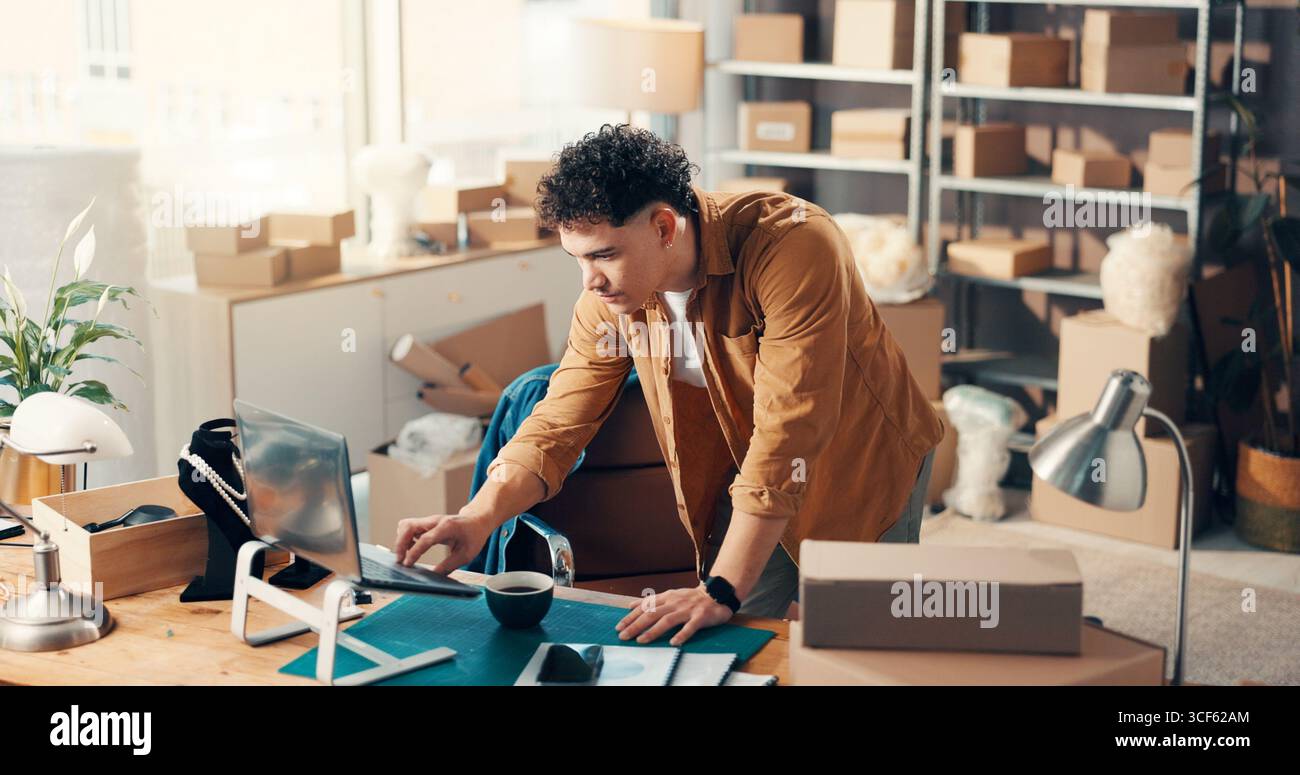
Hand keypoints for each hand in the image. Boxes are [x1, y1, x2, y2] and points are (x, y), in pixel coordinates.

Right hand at [393, 512, 491, 573]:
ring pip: (406, 525)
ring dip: (401, 540)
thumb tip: (433, 577)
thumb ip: (449, 565)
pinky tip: (410, 550)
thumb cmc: (474, 536)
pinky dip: (405, 538)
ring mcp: (429, 521)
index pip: (425, 539)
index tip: (407, 564)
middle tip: (400, 561)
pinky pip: (409, 527)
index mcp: (447, 527)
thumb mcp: (466, 554)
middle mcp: (435, 521)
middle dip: (400, 544)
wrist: (477, 520)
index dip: (414, 552)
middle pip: (409, 526)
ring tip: (405, 556)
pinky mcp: (426, 523)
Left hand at [615, 585, 733, 646]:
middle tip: (624, 636)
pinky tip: (674, 643)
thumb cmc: (691, 598)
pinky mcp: (701, 617)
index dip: (631, 617)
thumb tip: (631, 605)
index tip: (619, 627)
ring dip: (653, 631)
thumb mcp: (669, 595)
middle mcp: (675, 602)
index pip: (645, 607)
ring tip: (641, 640)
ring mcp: (687, 609)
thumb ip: (651, 601)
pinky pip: (690, 627)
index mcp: (667, 597)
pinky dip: (682, 634)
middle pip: (652, 614)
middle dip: (636, 625)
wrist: (717, 593)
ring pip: (667, 620)